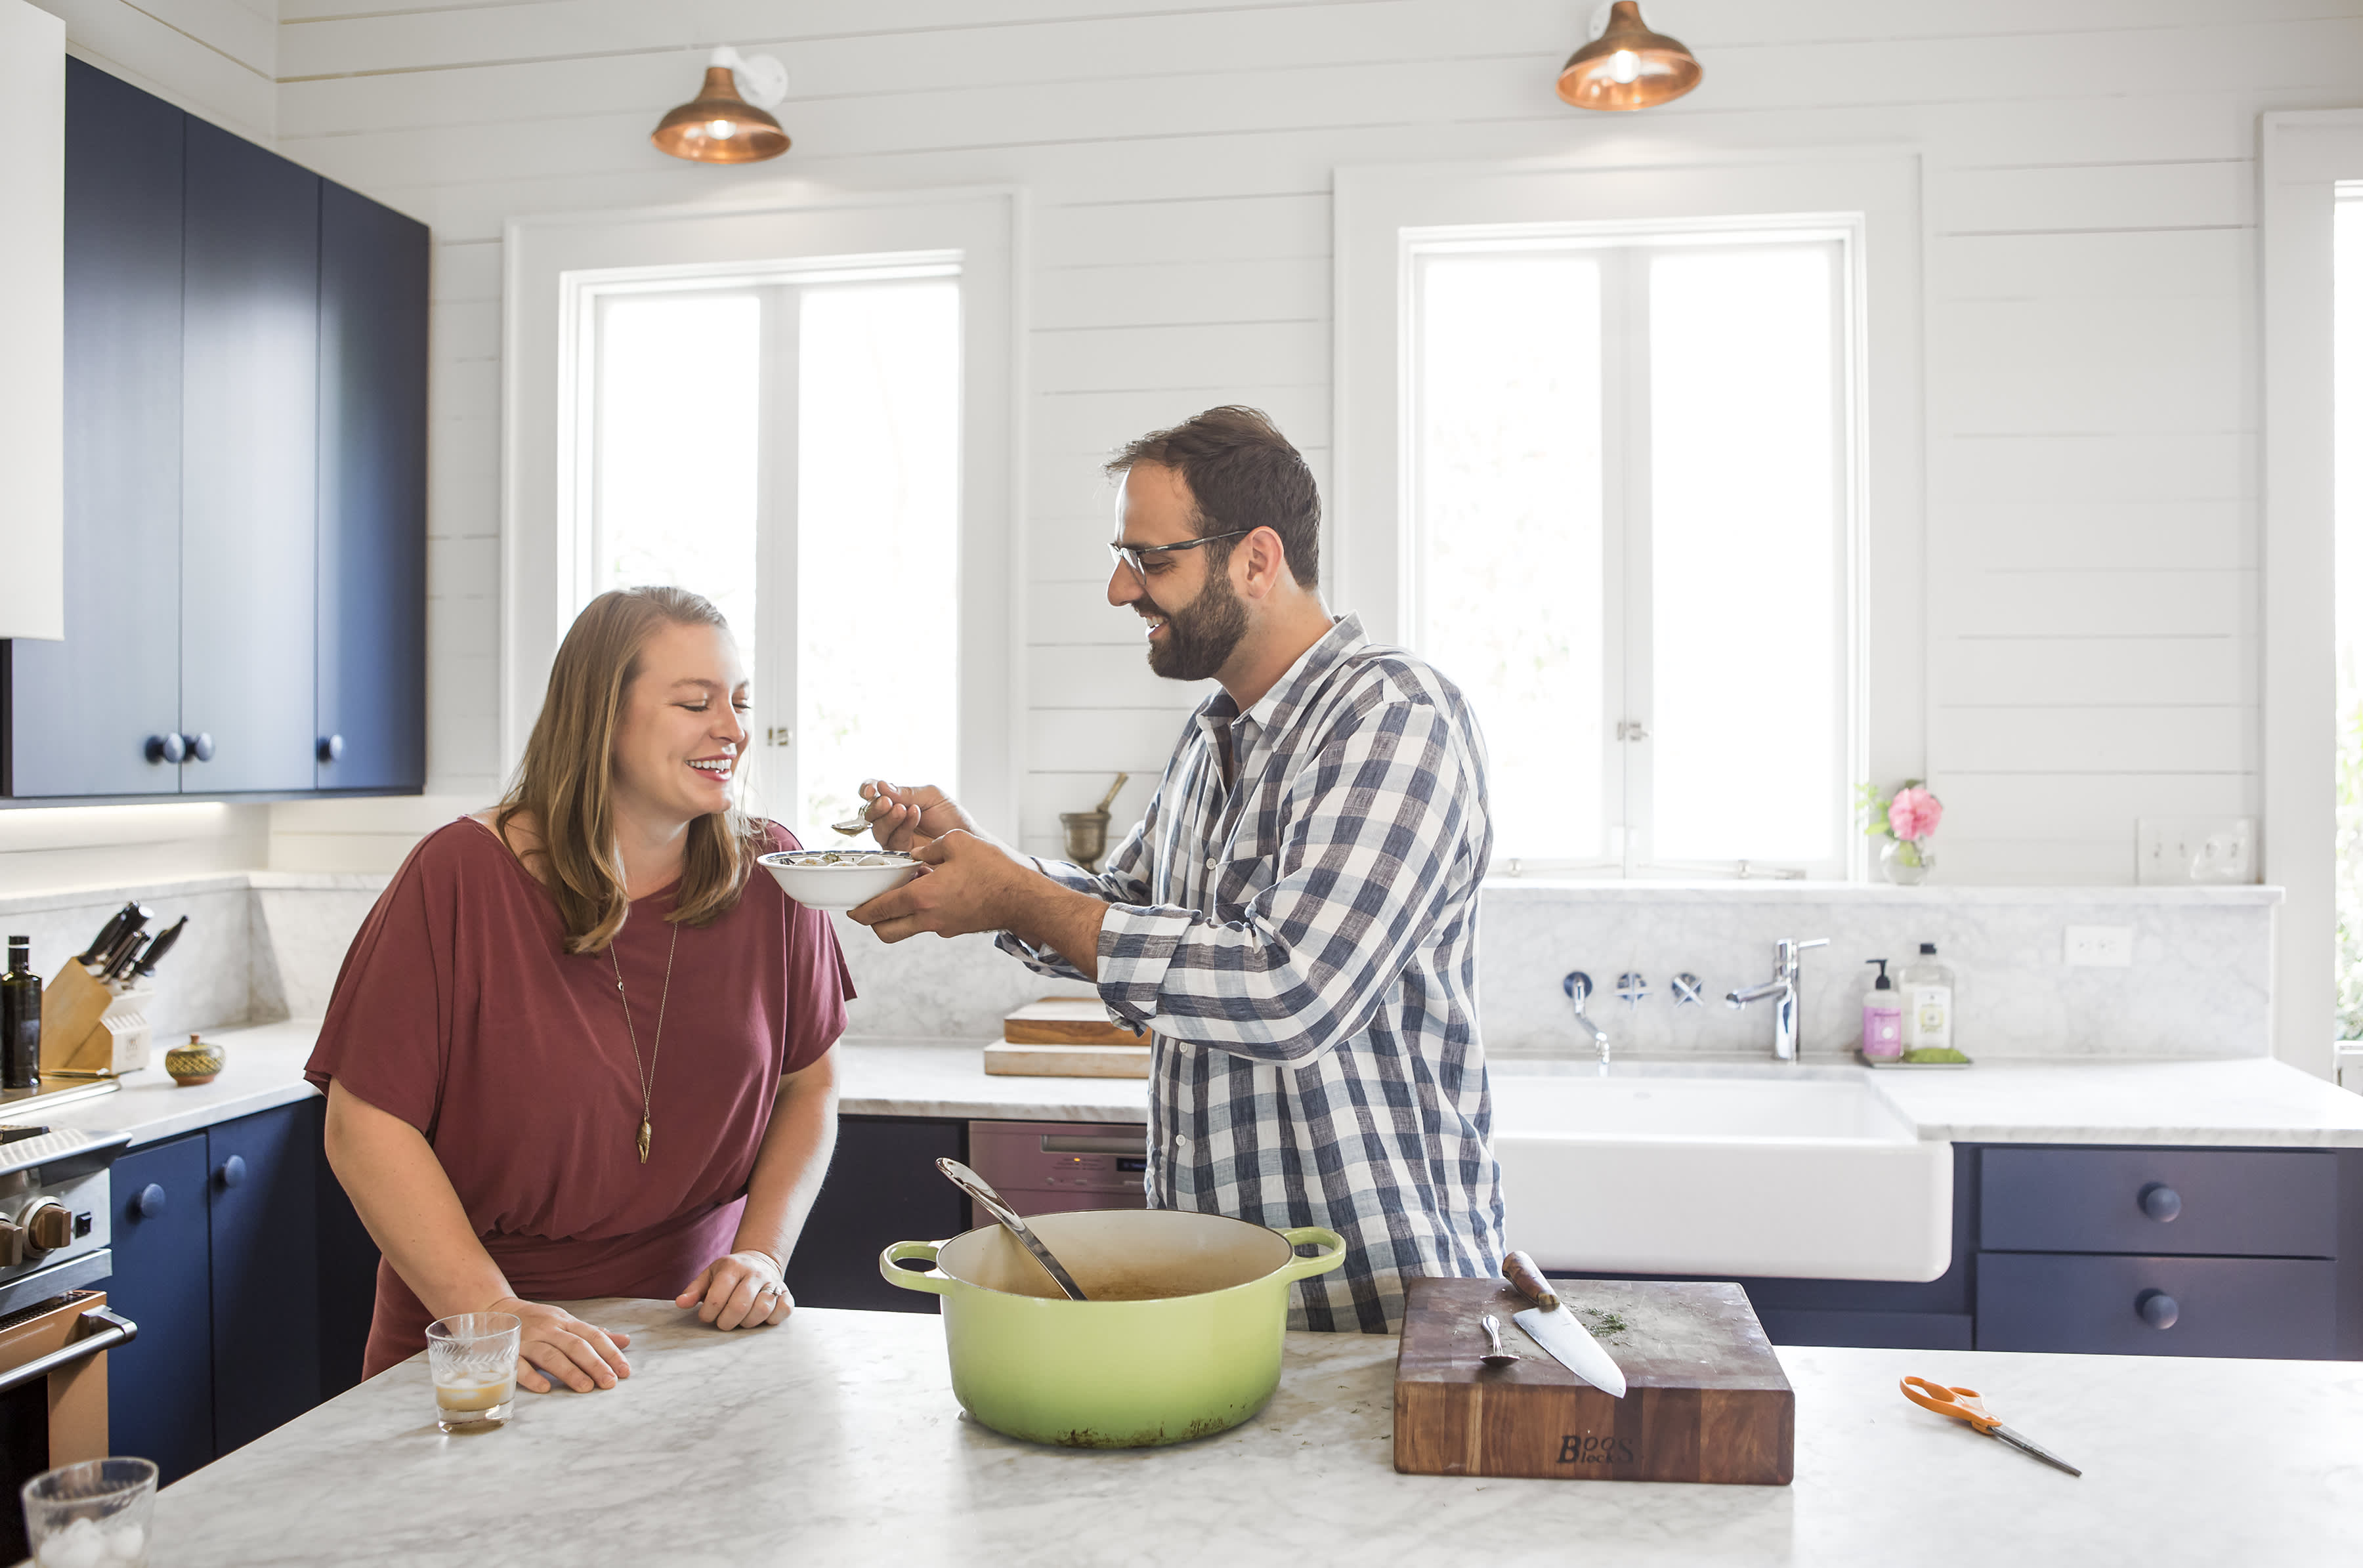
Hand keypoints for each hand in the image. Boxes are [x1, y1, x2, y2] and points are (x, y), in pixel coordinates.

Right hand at [491, 1297, 631, 1393]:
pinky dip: (532, 1376)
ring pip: (551, 1355)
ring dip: (570, 1372)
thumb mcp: (568, 1323)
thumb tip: (626, 1341)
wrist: (500, 1310)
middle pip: (575, 1345)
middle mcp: (550, 1329)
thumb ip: (594, 1334)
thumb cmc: (540, 1321)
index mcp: (567, 1322)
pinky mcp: (509, 1351)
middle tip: (610, 1382)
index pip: (593, 1336)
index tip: (625, 1371)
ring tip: (586, 1388)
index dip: (610, 1353)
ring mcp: (529, 1339)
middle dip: (595, 1364)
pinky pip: (519, 1364)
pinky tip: (545, 1388)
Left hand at [676, 1250, 793, 1329]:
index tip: (707, 1316)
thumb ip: (694, 1290)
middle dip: (727, 1322)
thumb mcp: (709, 1276)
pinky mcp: (787, 1293)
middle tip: (723, 1323)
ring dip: (748, 1322)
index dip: (708, 1314)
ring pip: (763, 1309)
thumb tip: (681, 1303)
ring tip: (741, 1320)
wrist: (759, 1262)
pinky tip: (761, 1318)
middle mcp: (755, 1273)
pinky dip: (772, 1319)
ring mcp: (773, 1282)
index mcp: (732, 1267)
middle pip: (740, 1305)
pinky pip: (784, 1310)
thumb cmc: (729, 1275)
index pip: (717, 1297)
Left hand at [846, 830, 1036, 942]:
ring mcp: (942, 927)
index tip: (851, 908)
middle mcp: (927, 918)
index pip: (879, 909)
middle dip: (871, 923)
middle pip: (885, 932)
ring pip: (906, 931)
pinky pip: (928, 924)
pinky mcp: (955, 928)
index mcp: (921, 896)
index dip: (860, 910)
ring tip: (899, 896)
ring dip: (896, 919)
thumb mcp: (956, 842)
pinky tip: (929, 893)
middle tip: (867, 908)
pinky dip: (920, 914)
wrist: (1023, 899)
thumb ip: (928, 847)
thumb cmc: (993, 869)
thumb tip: (914, 853)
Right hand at [859, 779, 978, 851]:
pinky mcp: (899, 852)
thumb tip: (882, 786)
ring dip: (889, 818)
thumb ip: (907, 793)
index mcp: (897, 799)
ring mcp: (894, 835)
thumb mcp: (931, 796)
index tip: (871, 790)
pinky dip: (903, 826)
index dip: (868, 790)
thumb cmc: (950, 816)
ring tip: (903, 810)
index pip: (874, 792)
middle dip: (877, 807)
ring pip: (878, 828)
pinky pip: (893, 840)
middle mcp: (892, 817)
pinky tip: (913, 816)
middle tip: (887, 802)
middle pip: (870, 812)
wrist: (966, 839)